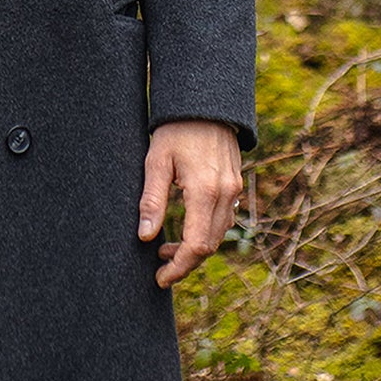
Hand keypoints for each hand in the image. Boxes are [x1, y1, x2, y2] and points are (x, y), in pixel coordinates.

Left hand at [136, 120, 241, 288]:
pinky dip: (207, 231)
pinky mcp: (235, 183)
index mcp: (205, 191)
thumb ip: (152, 200)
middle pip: (210, 246)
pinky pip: (224, 218)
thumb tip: (145, 237)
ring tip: (166, 247)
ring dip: (196, 247)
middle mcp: (226, 194)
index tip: (160, 278)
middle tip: (160, 266)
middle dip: (186, 261)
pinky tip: (187, 227)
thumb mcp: (156, 162)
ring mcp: (234, 189)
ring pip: (219, 234)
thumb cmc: (175, 129)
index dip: (179, 267)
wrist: (204, 102)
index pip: (197, 246)